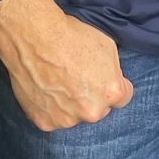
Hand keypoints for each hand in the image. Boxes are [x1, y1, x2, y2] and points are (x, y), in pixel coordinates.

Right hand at [0, 0, 133, 131]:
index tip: (102, 78)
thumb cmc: (71, 36)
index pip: (123, 98)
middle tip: (76, 77)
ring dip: (70, 105)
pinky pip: (52, 118)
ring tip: (58, 82)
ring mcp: (67, 120)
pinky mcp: (45, 123)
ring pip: (74, 116)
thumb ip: (113, 72)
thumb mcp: (107, 47)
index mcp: (111, 93)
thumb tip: (110, 80)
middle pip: (98, 109)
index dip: (113, 85)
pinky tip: (45, 89)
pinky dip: (50, 108)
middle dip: (91, 97)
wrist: (35, 37)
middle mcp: (92, 112)